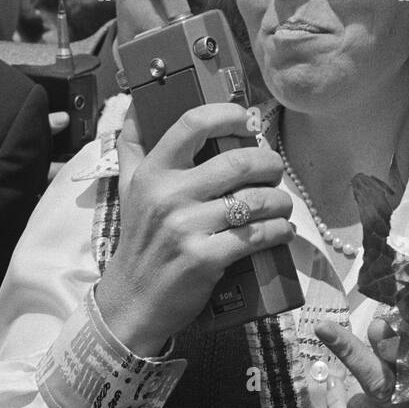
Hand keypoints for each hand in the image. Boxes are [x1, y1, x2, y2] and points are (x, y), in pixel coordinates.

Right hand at [95, 103, 294, 356]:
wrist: (131, 303)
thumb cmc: (138, 241)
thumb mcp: (127, 188)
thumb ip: (132, 144)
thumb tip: (136, 104)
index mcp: (153, 173)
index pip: (193, 124)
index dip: (228, 114)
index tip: (247, 121)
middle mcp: (169, 196)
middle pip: (238, 162)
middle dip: (269, 163)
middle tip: (274, 170)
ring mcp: (187, 228)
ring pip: (256, 199)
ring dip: (280, 200)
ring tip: (281, 203)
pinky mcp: (205, 259)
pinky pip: (258, 235)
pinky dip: (279, 231)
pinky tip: (281, 230)